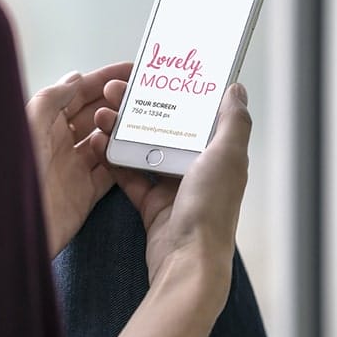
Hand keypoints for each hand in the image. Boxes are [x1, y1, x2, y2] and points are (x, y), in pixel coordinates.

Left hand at [26, 62, 131, 257]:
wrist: (9, 226)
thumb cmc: (12, 172)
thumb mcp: (30, 123)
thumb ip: (53, 98)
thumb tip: (75, 78)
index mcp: (44, 122)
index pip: (79, 93)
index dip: (104, 80)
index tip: (131, 70)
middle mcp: (59, 142)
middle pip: (95, 115)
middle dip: (118, 102)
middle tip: (147, 94)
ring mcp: (73, 168)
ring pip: (106, 142)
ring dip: (124, 131)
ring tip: (147, 119)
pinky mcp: (85, 193)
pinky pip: (112, 173)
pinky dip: (125, 162)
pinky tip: (138, 150)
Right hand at [90, 80, 251, 294]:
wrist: (186, 261)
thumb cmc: (210, 210)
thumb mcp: (227, 157)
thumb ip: (232, 121)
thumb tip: (236, 89)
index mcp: (219, 155)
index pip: (196, 115)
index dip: (175, 94)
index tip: (152, 76)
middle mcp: (198, 169)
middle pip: (165, 129)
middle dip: (140, 108)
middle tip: (115, 91)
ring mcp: (173, 187)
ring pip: (144, 149)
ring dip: (122, 130)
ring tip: (102, 114)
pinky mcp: (151, 203)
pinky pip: (130, 175)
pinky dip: (114, 160)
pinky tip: (99, 143)